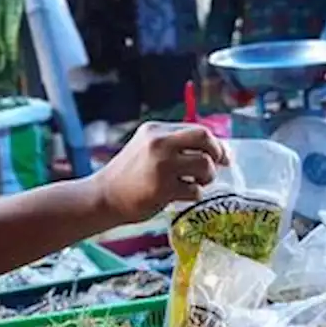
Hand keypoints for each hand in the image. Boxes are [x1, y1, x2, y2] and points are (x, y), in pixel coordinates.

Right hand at [93, 122, 228, 221]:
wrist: (104, 197)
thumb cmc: (129, 175)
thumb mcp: (146, 148)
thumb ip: (173, 144)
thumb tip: (214, 148)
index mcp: (155, 130)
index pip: (197, 129)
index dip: (215, 143)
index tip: (221, 155)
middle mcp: (159, 143)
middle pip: (205, 139)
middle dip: (218, 154)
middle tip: (218, 166)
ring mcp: (161, 166)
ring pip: (205, 166)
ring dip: (207, 178)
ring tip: (195, 183)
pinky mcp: (162, 188)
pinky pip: (195, 190)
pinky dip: (193, 195)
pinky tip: (180, 196)